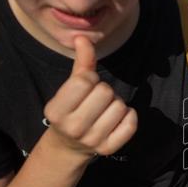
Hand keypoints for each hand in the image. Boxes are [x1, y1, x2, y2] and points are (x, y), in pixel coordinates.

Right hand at [43, 36, 137, 156]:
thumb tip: (82, 38)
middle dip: (103, 90)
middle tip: (95, 100)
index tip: (85, 87)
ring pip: (120, 106)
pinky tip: (116, 119)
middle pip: (105, 92)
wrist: (68, 146)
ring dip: (116, 103)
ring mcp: (92, 141)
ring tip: (103, 110)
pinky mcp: (109, 148)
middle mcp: (73, 128)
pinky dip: (128, 116)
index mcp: (56, 110)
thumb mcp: (69, 87)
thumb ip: (80, 63)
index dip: (89, 78)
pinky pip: (131, 123)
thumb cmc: (70, 109)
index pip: (84, 81)